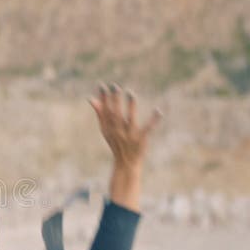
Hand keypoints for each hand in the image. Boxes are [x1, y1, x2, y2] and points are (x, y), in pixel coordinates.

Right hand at [88, 83, 161, 210]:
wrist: (125, 164)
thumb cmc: (116, 143)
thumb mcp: (105, 129)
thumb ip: (99, 113)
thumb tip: (91, 98)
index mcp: (108, 128)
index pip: (105, 112)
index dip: (103, 99)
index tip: (102, 86)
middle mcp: (117, 131)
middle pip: (115, 114)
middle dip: (114, 100)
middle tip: (114, 86)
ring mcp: (129, 136)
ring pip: (129, 120)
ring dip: (130, 107)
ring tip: (130, 93)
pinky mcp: (141, 140)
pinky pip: (147, 129)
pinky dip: (153, 120)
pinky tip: (158, 111)